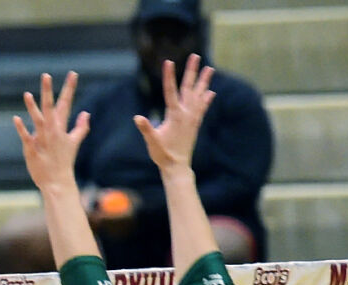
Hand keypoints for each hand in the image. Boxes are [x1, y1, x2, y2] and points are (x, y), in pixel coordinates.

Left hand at [14, 71, 89, 196]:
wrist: (57, 181)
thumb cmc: (64, 161)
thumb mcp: (74, 142)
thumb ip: (80, 127)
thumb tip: (86, 114)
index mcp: (61, 127)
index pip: (66, 104)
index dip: (69, 88)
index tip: (72, 73)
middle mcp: (52, 131)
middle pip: (50, 107)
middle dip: (48, 91)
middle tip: (46, 75)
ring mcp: (42, 140)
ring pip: (38, 120)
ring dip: (32, 107)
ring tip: (26, 94)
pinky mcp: (32, 149)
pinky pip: (26, 137)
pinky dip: (21, 128)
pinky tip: (15, 118)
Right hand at [135, 55, 213, 176]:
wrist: (177, 166)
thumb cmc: (162, 154)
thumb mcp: (152, 141)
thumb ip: (146, 128)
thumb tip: (137, 118)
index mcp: (174, 115)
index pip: (170, 91)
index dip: (169, 76)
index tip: (169, 62)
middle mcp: (186, 113)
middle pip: (189, 87)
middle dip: (191, 71)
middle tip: (196, 56)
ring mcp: (192, 118)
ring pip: (199, 94)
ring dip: (204, 81)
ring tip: (210, 68)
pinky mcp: (195, 124)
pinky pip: (202, 108)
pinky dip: (206, 99)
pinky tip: (210, 92)